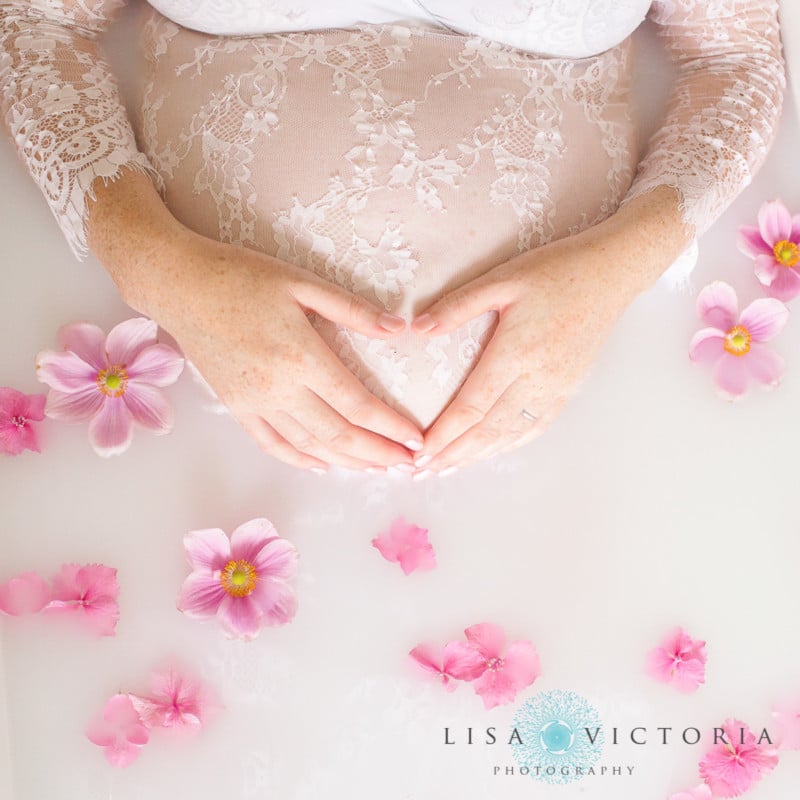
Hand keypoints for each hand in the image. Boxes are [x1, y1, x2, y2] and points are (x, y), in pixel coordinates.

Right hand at [156, 229, 427, 470]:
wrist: (179, 285)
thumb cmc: (241, 276)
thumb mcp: (301, 282)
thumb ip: (353, 309)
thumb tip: (400, 330)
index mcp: (300, 355)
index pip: (357, 404)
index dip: (390, 427)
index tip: (416, 439)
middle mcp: (278, 388)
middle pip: (338, 434)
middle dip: (377, 453)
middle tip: (407, 464)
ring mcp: (253, 402)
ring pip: (308, 445)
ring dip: (346, 461)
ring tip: (377, 469)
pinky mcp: (236, 407)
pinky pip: (272, 444)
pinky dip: (300, 459)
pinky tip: (322, 466)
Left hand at [409, 206, 682, 473]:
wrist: (611, 274)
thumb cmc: (555, 271)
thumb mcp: (502, 278)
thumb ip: (458, 305)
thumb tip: (417, 328)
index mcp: (516, 354)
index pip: (472, 407)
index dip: (444, 435)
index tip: (419, 453)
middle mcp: (537, 380)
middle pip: (488, 430)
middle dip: (453, 455)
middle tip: (422, 473)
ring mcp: (555, 389)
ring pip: (510, 435)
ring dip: (476, 456)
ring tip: (447, 470)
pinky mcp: (567, 390)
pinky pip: (534, 428)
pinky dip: (507, 445)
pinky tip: (489, 452)